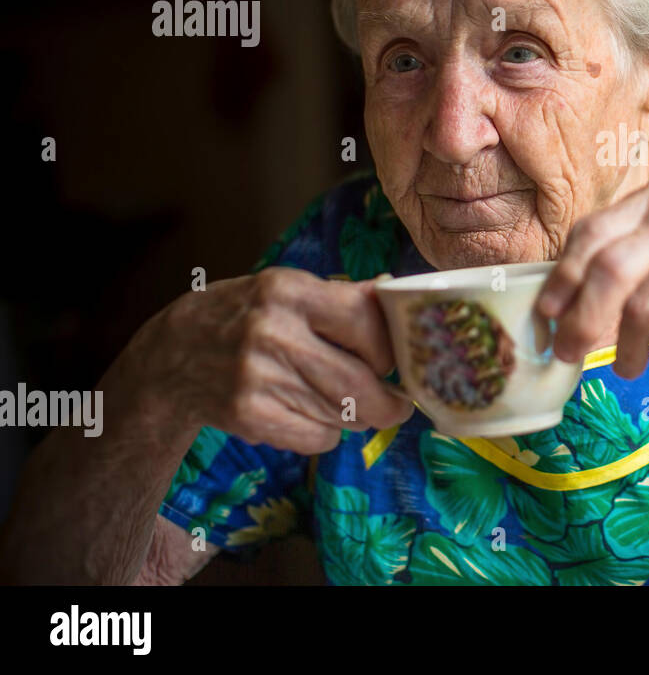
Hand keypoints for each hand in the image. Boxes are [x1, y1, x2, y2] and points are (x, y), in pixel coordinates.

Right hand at [130, 267, 412, 453]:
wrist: (172, 355)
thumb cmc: (244, 316)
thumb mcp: (285, 289)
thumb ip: (342, 295)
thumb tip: (397, 291)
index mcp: (289, 290)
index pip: (365, 320)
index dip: (389, 347)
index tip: (392, 360)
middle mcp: (274, 332)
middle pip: (360, 383)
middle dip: (389, 403)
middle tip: (397, 406)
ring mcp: (258, 377)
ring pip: (343, 415)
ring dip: (356, 417)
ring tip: (345, 405)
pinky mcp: (249, 416)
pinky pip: (317, 438)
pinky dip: (326, 434)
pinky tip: (310, 416)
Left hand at [536, 178, 648, 378]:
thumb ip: (628, 247)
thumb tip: (563, 299)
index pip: (590, 233)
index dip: (562, 277)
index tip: (546, 314)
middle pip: (609, 271)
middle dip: (582, 320)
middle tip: (568, 352)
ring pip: (643, 308)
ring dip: (627, 348)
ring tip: (627, 366)